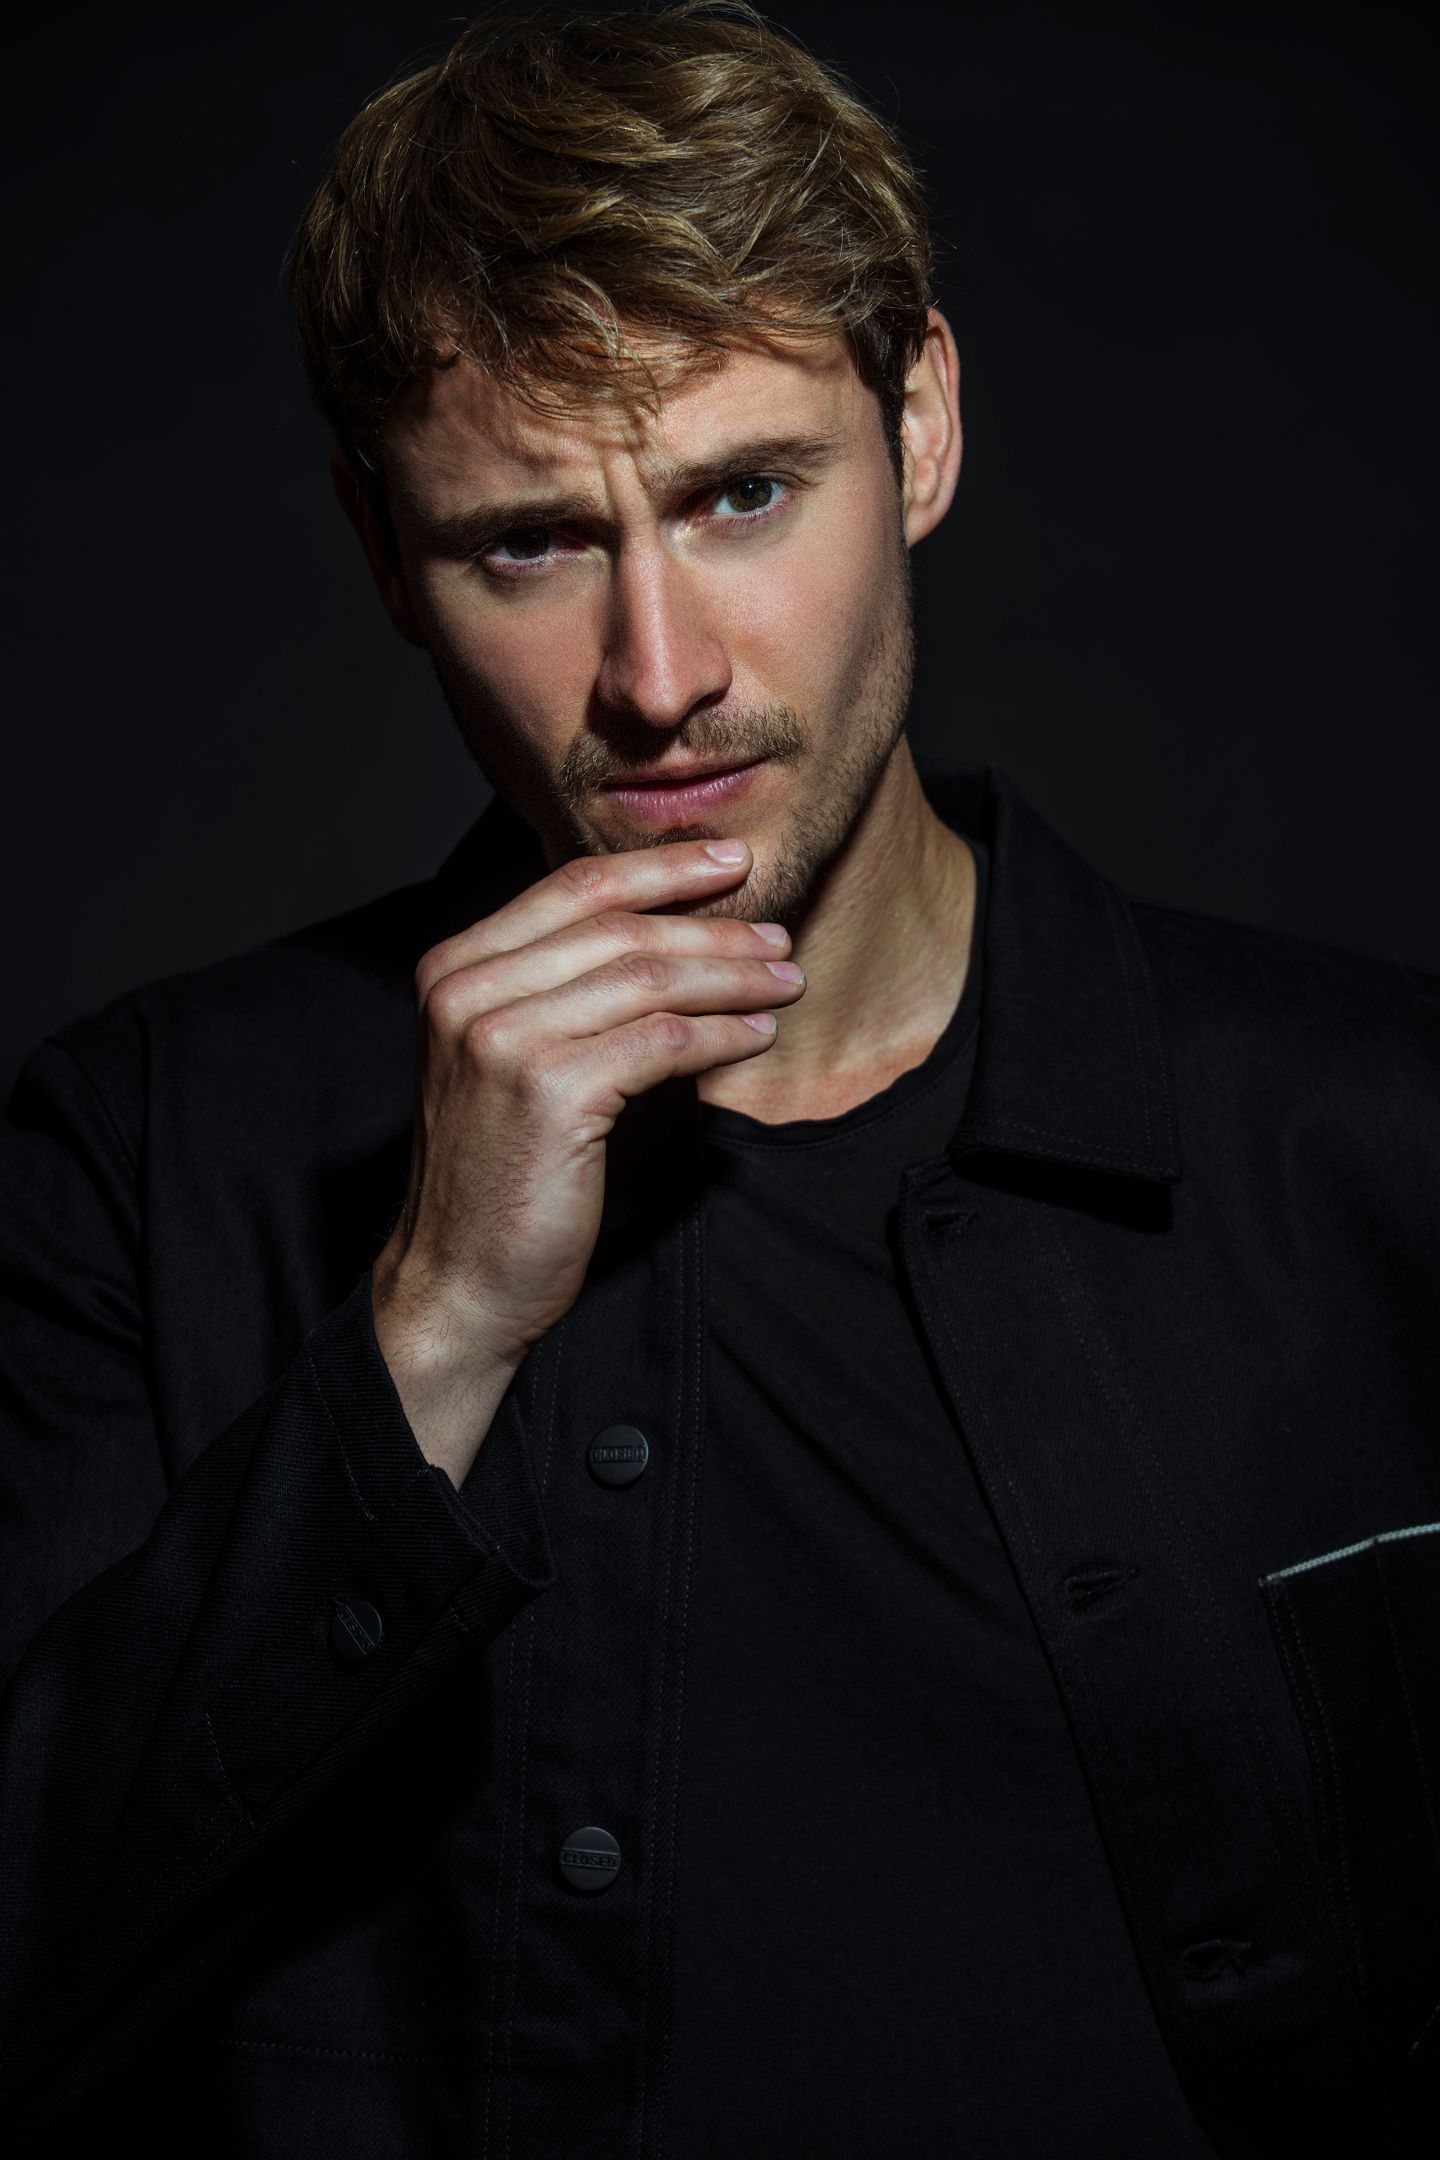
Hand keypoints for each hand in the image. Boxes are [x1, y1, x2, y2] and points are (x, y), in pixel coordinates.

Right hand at [371, 837, 804, 1484]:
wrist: (460, 1278)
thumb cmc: (497, 1174)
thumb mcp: (508, 1060)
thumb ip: (559, 993)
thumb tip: (668, 936)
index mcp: (452, 969)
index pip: (570, 889)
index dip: (659, 869)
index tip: (728, 863)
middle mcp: (466, 992)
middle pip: (617, 929)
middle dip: (711, 926)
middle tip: (777, 936)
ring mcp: (502, 1040)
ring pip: (647, 979)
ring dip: (731, 976)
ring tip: (785, 980)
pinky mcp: (550, 1092)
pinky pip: (662, 1042)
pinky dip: (720, 1034)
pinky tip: (756, 1036)